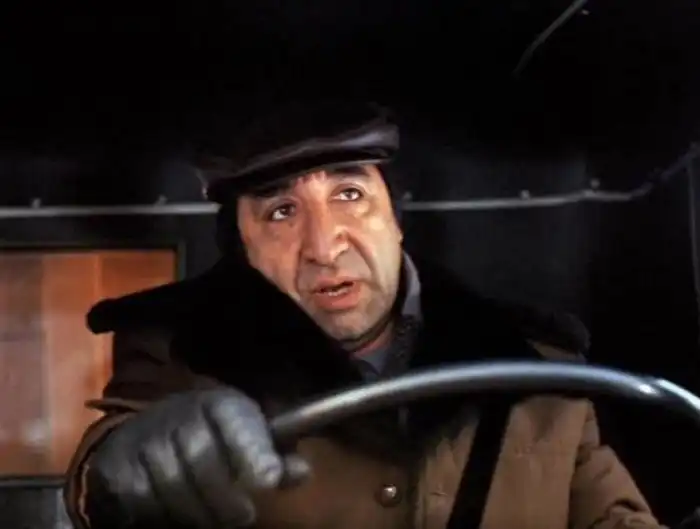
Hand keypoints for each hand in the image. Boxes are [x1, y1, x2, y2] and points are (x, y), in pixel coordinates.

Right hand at [86, 389, 309, 528]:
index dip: (252, 451)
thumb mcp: (249, 437)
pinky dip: (160, 514)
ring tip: (211, 519)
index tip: (268, 480)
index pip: (236, 422)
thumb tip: (302, 473)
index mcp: (221, 404)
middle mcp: (180, 412)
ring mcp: (145, 436)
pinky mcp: (117, 461)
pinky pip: (140, 498)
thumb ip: (276, 457)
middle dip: (225, 497)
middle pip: (202, 460)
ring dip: (195, 511)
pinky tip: (176, 514)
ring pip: (171, 484)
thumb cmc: (214, 437)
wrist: (150, 428)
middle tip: (243, 515)